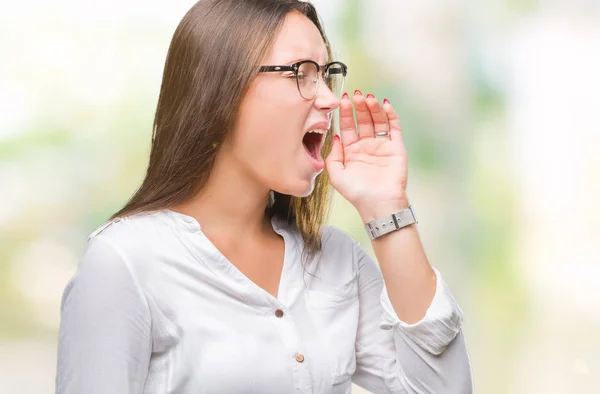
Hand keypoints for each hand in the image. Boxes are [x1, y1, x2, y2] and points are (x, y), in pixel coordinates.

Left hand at [325, 91, 408, 222]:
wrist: (378, 204)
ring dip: (374, 108)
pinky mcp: (396, 148)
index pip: (348, 127)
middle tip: (356, 95)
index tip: (343, 100)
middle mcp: (367, 146)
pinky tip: (385, 105)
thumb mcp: (336, 175)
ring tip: (368, 98)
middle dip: (359, 107)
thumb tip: (335, 136)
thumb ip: (332, 156)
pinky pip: (394, 128)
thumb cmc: (357, 193)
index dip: (346, 113)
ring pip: (378, 121)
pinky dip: (391, 115)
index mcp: (352, 151)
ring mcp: (382, 146)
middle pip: (363, 120)